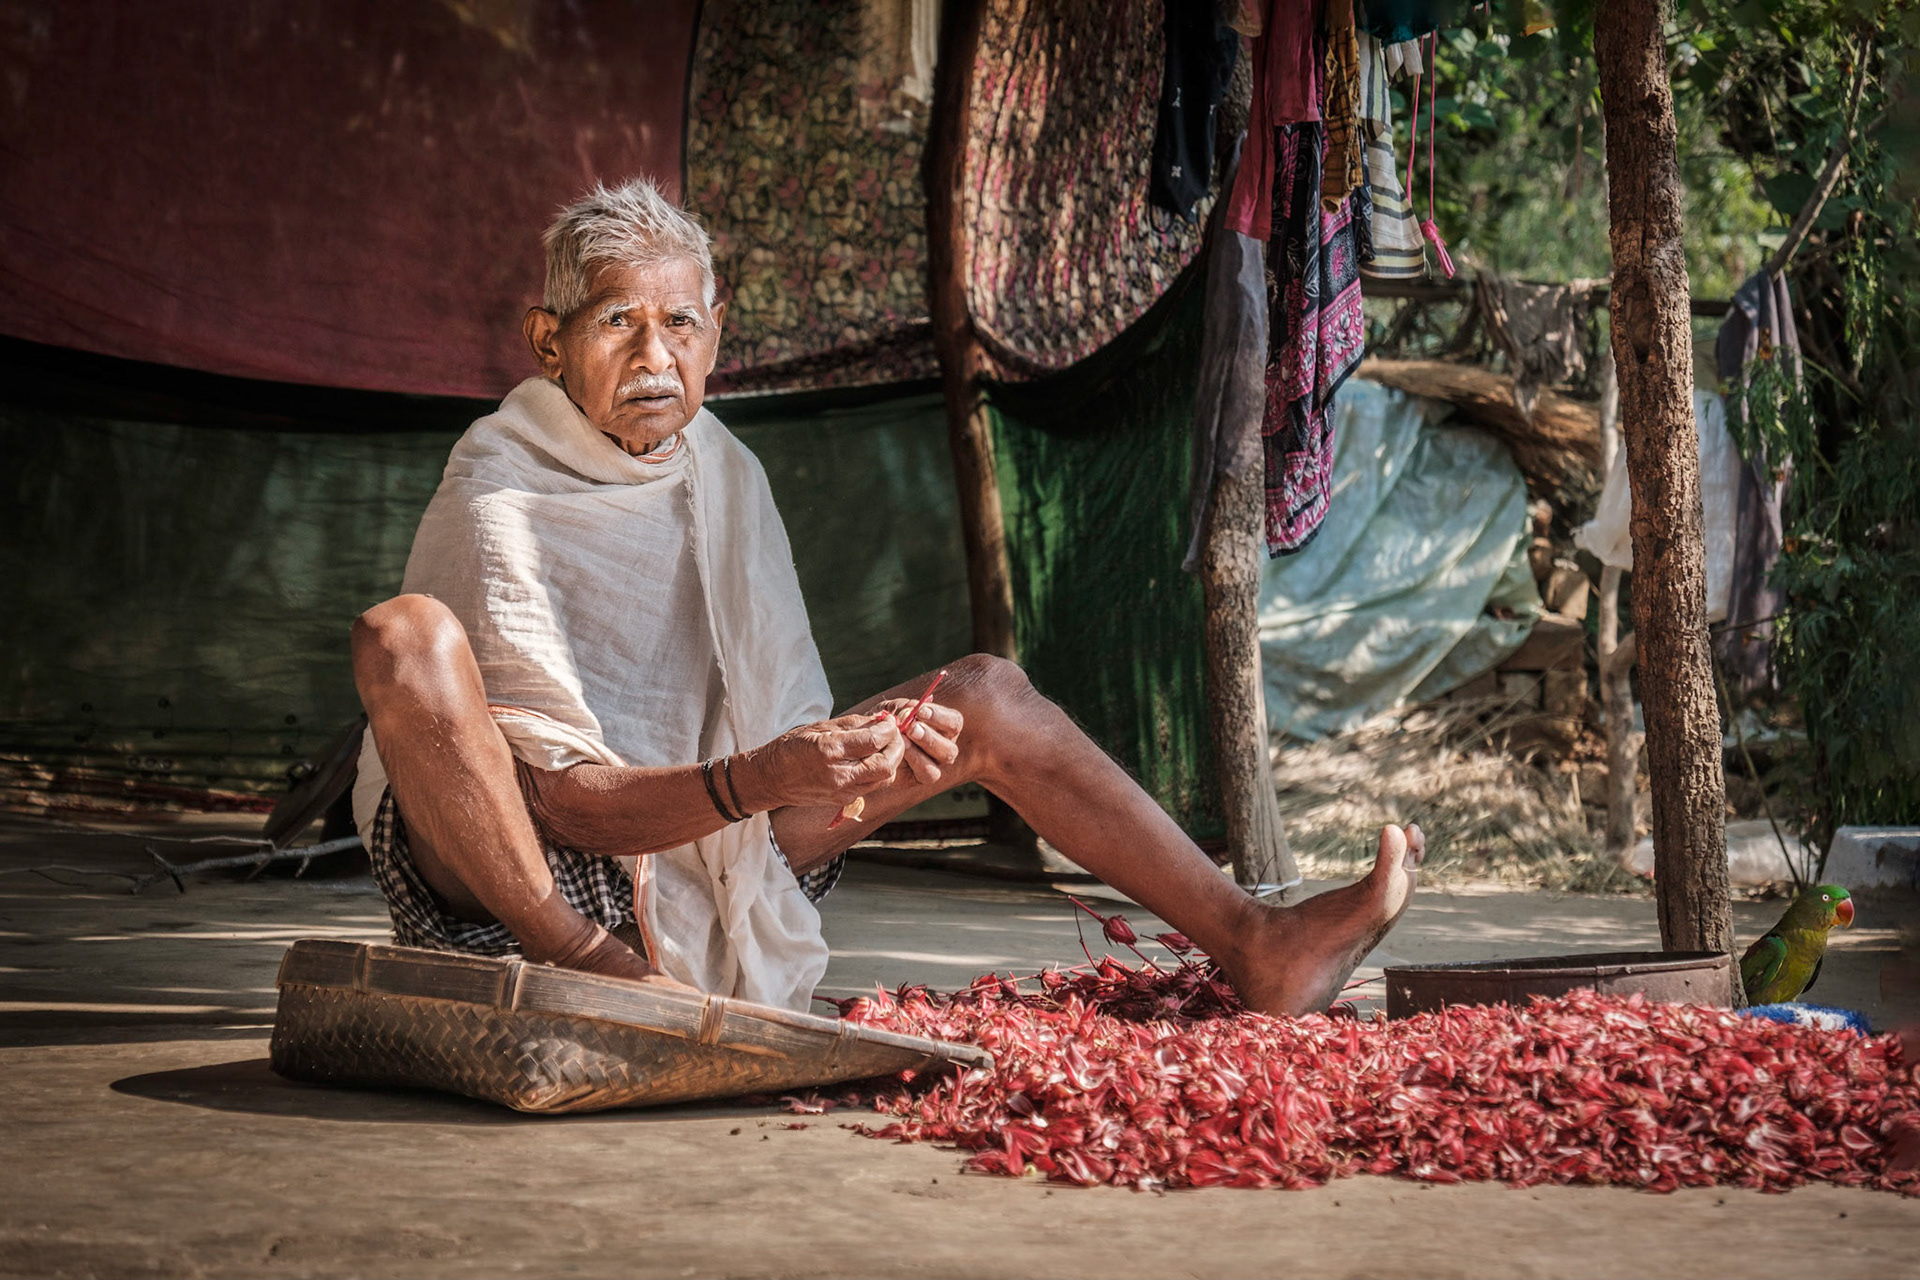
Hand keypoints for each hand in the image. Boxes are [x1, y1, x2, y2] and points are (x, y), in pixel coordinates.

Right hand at [733, 712, 906, 810]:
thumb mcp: (820, 727)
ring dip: (891, 760)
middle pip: (886, 764)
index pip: (874, 741)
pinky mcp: (843, 800)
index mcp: (830, 750)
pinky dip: (879, 772)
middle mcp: (839, 774)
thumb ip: (854, 725)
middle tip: (893, 734)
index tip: (890, 721)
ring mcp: (842, 791)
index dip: (889, 729)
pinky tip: (872, 759)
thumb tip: (881, 721)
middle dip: (897, 746)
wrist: (771, 778)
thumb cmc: (792, 747)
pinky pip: (872, 786)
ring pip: (884, 778)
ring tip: (885, 745)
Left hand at [868, 697, 962, 785]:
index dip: (940, 716)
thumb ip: (902, 707)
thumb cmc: (885, 721)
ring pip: (941, 763)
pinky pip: (927, 773)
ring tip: (903, 739)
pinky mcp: (922, 777)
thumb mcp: (891, 709)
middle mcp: (944, 747)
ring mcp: (934, 764)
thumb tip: (911, 707)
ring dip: (922, 750)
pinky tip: (898, 752)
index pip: (954, 721)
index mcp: (944, 727)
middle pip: (950, 747)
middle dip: (930, 737)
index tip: (921, 710)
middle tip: (912, 727)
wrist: (868, 742)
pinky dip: (914, 761)